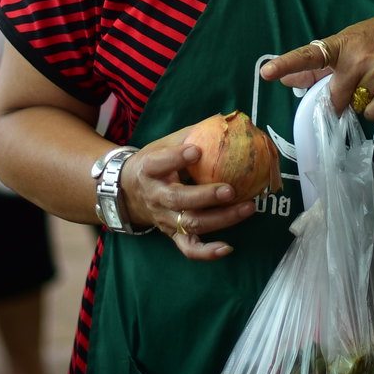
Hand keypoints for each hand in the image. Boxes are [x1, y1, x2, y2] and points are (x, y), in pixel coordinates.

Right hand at [118, 129, 255, 260]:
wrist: (126, 192)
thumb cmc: (154, 163)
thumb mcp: (163, 144)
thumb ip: (190, 135)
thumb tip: (226, 120)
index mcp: (149, 169)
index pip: (158, 163)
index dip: (175, 158)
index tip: (196, 150)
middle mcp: (155, 197)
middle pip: (178, 200)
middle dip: (205, 196)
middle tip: (230, 189)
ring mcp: (164, 218)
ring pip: (190, 224)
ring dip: (220, 219)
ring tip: (247, 208)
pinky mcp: (172, 234)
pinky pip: (188, 248)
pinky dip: (207, 252)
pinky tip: (228, 248)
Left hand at [260, 9, 373, 120]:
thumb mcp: (356, 40)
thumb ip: (324, 62)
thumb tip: (291, 81)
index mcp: (345, 43)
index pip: (311, 55)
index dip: (287, 64)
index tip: (267, 73)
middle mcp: (359, 57)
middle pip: (334, 97)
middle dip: (342, 98)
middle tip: (360, 82)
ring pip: (355, 107)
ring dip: (364, 101)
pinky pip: (373, 113)